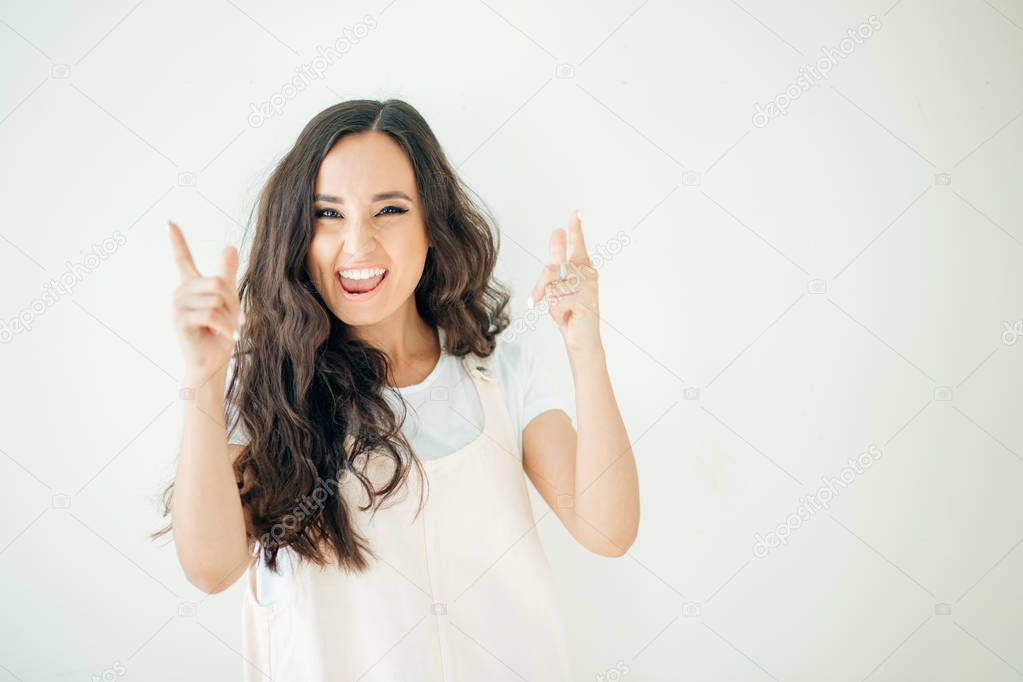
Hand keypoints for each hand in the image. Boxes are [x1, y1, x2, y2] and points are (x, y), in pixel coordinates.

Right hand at [167, 220, 242, 376]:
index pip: (182, 258)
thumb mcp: (229, 301)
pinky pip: (211, 314)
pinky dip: (226, 326)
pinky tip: (227, 335)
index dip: (176, 240)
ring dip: (230, 318)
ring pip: (217, 300)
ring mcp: (177, 304)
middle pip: (218, 283)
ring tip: (226, 330)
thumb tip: (229, 245)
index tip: (168, 221)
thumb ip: (227, 275)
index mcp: (191, 286)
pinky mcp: (179, 319)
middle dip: (233, 303)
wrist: (212, 364)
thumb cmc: (219, 334)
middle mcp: (181, 291)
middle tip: (233, 320)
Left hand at [528, 209, 601, 354]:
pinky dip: (556, 313)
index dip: (576, 228)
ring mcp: (587, 287)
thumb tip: (556, 234)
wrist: (582, 341)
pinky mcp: (583, 301)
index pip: (577, 244)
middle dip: (541, 287)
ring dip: (550, 304)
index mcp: (584, 268)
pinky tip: (569, 318)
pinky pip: (554, 302)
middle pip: (551, 269)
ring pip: (551, 288)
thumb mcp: (559, 286)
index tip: (575, 212)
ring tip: (565, 312)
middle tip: (537, 301)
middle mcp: (588, 274)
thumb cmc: (571, 313)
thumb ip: (558, 261)